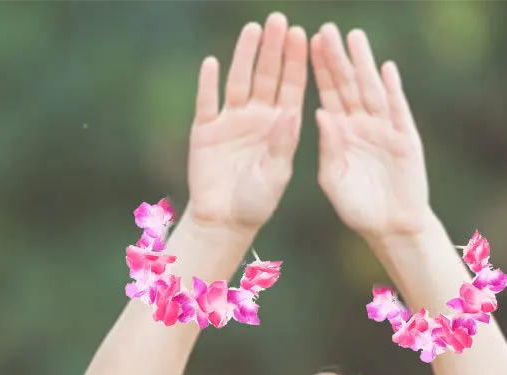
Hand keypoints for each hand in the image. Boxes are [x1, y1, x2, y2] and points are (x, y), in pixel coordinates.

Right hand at [187, 14, 306, 236]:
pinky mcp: (205, 130)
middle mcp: (257, 117)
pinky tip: (211, 63)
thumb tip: (291, 114)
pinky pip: (207, 102)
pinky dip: (208, 84)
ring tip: (252, 29)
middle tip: (278, 19)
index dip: (295, 61)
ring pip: (238, 81)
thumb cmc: (257, 202)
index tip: (301, 35)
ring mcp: (230, 120)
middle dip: (272, 49)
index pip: (290, 87)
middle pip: (266, 76)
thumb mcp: (276, 176)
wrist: (224, 222)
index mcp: (280, 126)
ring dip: (244, 56)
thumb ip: (283, 145)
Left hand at [312, 25, 431, 245]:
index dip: (319, 69)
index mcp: (339, 133)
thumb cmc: (357, 208)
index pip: (327, 94)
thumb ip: (327, 148)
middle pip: (347, 85)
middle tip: (327, 29)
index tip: (308, 42)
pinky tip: (386, 69)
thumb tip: (319, 113)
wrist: (390, 228)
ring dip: (364, 64)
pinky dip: (392, 89)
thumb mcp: (334, 180)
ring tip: (355, 37)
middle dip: (338, 58)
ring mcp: (384, 128)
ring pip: (371, 90)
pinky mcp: (405, 138)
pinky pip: (397, 109)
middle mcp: (361, 125)